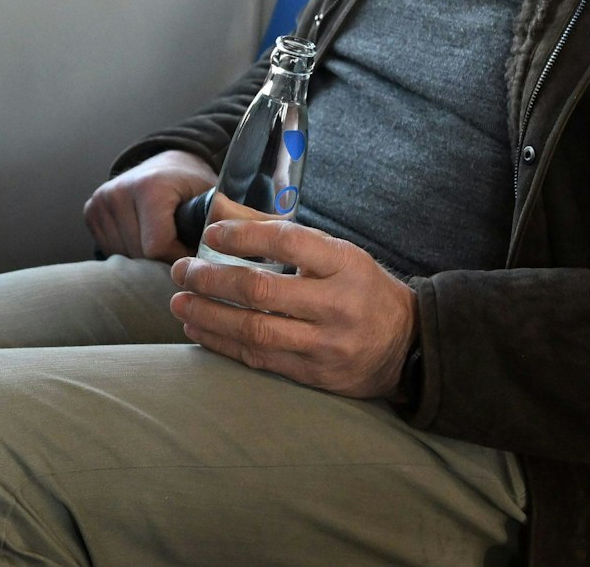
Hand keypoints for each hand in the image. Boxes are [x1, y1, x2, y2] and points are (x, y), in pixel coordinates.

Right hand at [83, 149, 216, 260]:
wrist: (166, 165)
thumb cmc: (191, 185)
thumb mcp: (213, 198)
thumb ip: (223, 220)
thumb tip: (228, 249)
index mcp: (149, 187)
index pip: (156, 247)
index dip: (178, 257)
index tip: (192, 251)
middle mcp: (117, 192)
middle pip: (139, 254)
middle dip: (162, 259)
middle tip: (178, 246)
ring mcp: (100, 202)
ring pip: (124, 256)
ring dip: (144, 258)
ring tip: (161, 240)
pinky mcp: (90, 211)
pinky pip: (111, 250)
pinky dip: (129, 251)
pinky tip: (142, 236)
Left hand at [169, 219, 415, 399]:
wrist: (410, 347)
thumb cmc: (362, 290)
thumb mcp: (338, 254)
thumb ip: (282, 234)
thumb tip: (223, 214)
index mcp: (345, 264)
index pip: (286, 241)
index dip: (242, 236)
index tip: (211, 233)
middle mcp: (338, 304)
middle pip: (261, 290)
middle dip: (211, 279)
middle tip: (182, 270)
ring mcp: (327, 344)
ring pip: (255, 330)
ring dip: (208, 316)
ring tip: (179, 303)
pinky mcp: (317, 375)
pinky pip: (260, 359)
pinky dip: (223, 344)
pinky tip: (198, 329)